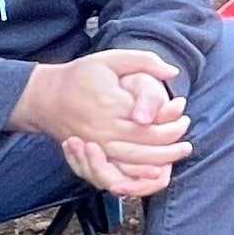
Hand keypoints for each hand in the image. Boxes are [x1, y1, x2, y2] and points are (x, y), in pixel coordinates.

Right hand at [17, 47, 189, 195]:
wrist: (46, 97)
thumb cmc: (81, 75)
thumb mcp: (112, 59)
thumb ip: (145, 61)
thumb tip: (173, 72)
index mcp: (111, 104)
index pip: (150, 123)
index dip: (172, 126)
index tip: (185, 119)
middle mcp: (102, 128)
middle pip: (144, 146)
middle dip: (170, 149)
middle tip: (187, 145)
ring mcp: (95, 145)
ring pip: (133, 162)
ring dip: (158, 162)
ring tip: (176, 158)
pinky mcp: (90, 155)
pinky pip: (116, 172)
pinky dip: (135, 175)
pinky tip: (152, 172)